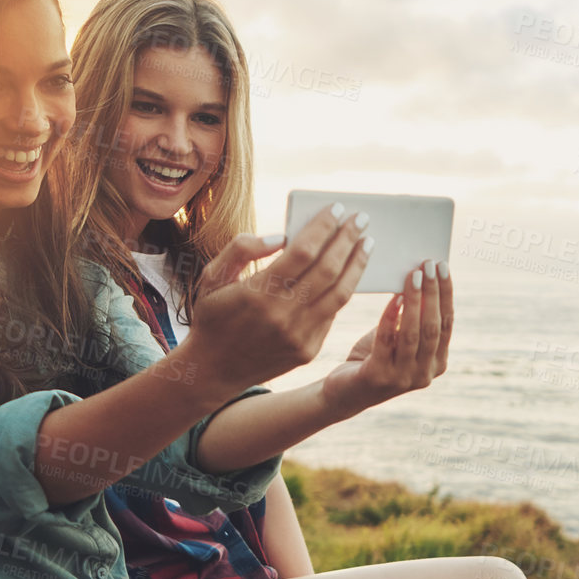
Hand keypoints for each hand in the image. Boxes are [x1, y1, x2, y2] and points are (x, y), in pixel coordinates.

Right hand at [176, 204, 371, 392]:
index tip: (338, 208)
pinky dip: (344, 290)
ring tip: (367, 243)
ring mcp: (298, 336)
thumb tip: (279, 236)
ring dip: (357, 264)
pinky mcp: (308, 350)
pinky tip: (349, 272)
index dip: (324, 227)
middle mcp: (281, 315)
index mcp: (257, 292)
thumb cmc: (213, 315)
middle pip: (327, 269)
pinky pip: (332, 314)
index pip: (302, 251)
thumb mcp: (211, 276)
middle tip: (361, 219)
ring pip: (339, 294)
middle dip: (348, 239)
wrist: (213, 370)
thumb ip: (241, 249)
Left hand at [321, 258, 453, 416]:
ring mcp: (403, 379)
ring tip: (412, 274)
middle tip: (429, 264)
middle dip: (433, 292)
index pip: (446, 323)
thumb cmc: (373, 358)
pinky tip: (394, 297)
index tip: (443, 266)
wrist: (345, 393)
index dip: (446, 293)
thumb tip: (420, 278)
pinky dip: (391, 316)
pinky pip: (386, 340)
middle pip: (433, 326)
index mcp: (437, 363)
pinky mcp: (378, 377)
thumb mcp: (399, 339)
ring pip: (413, 333)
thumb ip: (413, 319)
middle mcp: (425, 374)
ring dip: (415, 299)